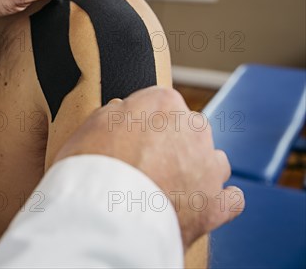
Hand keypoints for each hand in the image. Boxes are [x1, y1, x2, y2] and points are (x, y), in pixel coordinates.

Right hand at [54, 86, 244, 250]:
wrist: (107, 218)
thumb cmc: (94, 169)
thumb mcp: (90, 126)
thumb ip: (113, 113)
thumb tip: (121, 111)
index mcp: (163, 103)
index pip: (159, 102)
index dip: (142, 121)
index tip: (131, 135)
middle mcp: (193, 129)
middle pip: (189, 128)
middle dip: (172, 143)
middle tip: (144, 163)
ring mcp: (208, 167)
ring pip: (212, 160)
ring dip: (195, 169)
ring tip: (168, 187)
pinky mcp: (216, 205)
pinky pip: (229, 198)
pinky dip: (216, 201)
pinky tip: (198, 204)